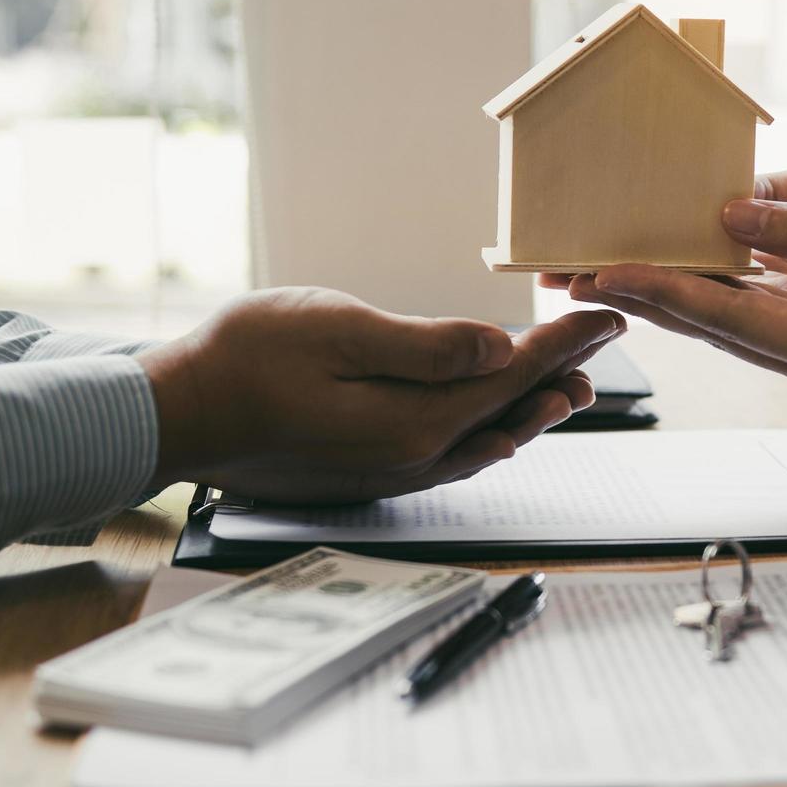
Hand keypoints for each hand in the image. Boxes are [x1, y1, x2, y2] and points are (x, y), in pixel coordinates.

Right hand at [137, 289, 625, 502]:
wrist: (178, 414)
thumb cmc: (246, 359)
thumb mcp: (337, 330)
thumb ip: (426, 346)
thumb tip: (502, 349)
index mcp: (413, 422)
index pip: (513, 375)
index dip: (565, 342)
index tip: (608, 313)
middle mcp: (412, 458)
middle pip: (507, 412)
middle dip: (559, 373)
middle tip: (602, 342)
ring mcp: (391, 472)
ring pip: (483, 440)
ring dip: (530, 410)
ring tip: (568, 389)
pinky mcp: (369, 473)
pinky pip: (450, 456)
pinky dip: (486, 433)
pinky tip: (490, 427)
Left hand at [551, 166, 786, 421]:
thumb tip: (730, 214)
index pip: (725, 315)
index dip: (658, 290)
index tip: (598, 273)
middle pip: (713, 326)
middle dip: (641, 298)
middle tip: (569, 277)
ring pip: (734, 324)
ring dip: (673, 296)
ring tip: (606, 270)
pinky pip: (769, 315)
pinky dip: (724, 290)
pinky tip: (690, 264)